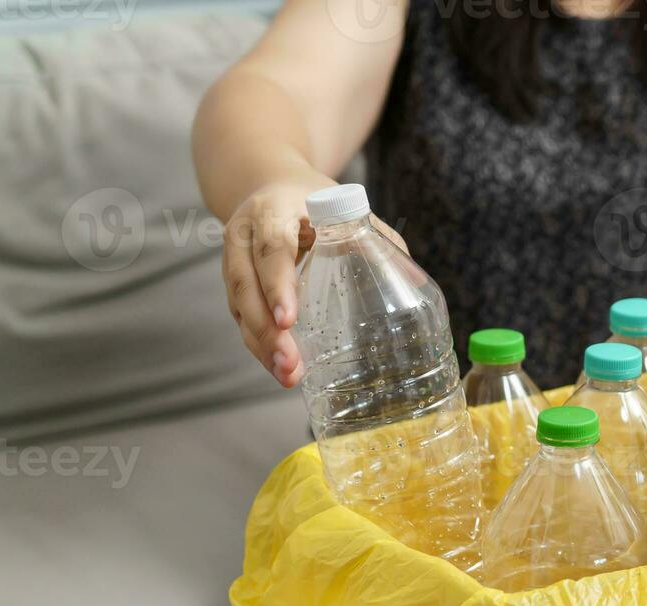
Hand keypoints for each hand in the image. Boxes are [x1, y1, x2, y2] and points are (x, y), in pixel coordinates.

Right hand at [221, 179, 407, 386]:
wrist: (269, 186)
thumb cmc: (316, 202)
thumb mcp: (344, 208)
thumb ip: (376, 238)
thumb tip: (413, 283)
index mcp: (272, 211)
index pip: (271, 248)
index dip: (277, 284)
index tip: (288, 320)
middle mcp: (243, 235)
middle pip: (244, 285)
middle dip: (266, 330)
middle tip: (290, 364)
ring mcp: (234, 262)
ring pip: (239, 307)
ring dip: (261, 346)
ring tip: (288, 376)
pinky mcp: (236, 285)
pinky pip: (242, 318)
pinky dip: (260, 346)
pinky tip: (282, 369)